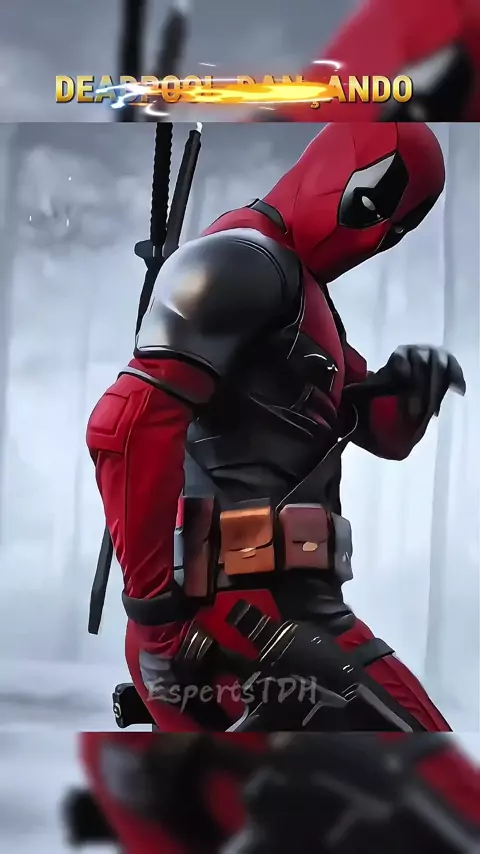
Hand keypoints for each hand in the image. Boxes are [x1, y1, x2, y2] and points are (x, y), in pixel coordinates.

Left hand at [345, 345, 464, 417]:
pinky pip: (455, 370)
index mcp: (400, 353)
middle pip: (420, 367)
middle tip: (413, 414)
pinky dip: (457, 379)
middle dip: (418, 392)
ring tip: (430, 413)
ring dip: (435, 392)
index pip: (401, 359)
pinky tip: (458, 392)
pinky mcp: (451, 364)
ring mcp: (437, 355)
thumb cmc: (394, 379)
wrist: (413, 373)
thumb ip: (365, 389)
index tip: (402, 380)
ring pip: (439, 370)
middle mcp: (420, 350)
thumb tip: (344, 394)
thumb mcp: (379, 383)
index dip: (401, 368)